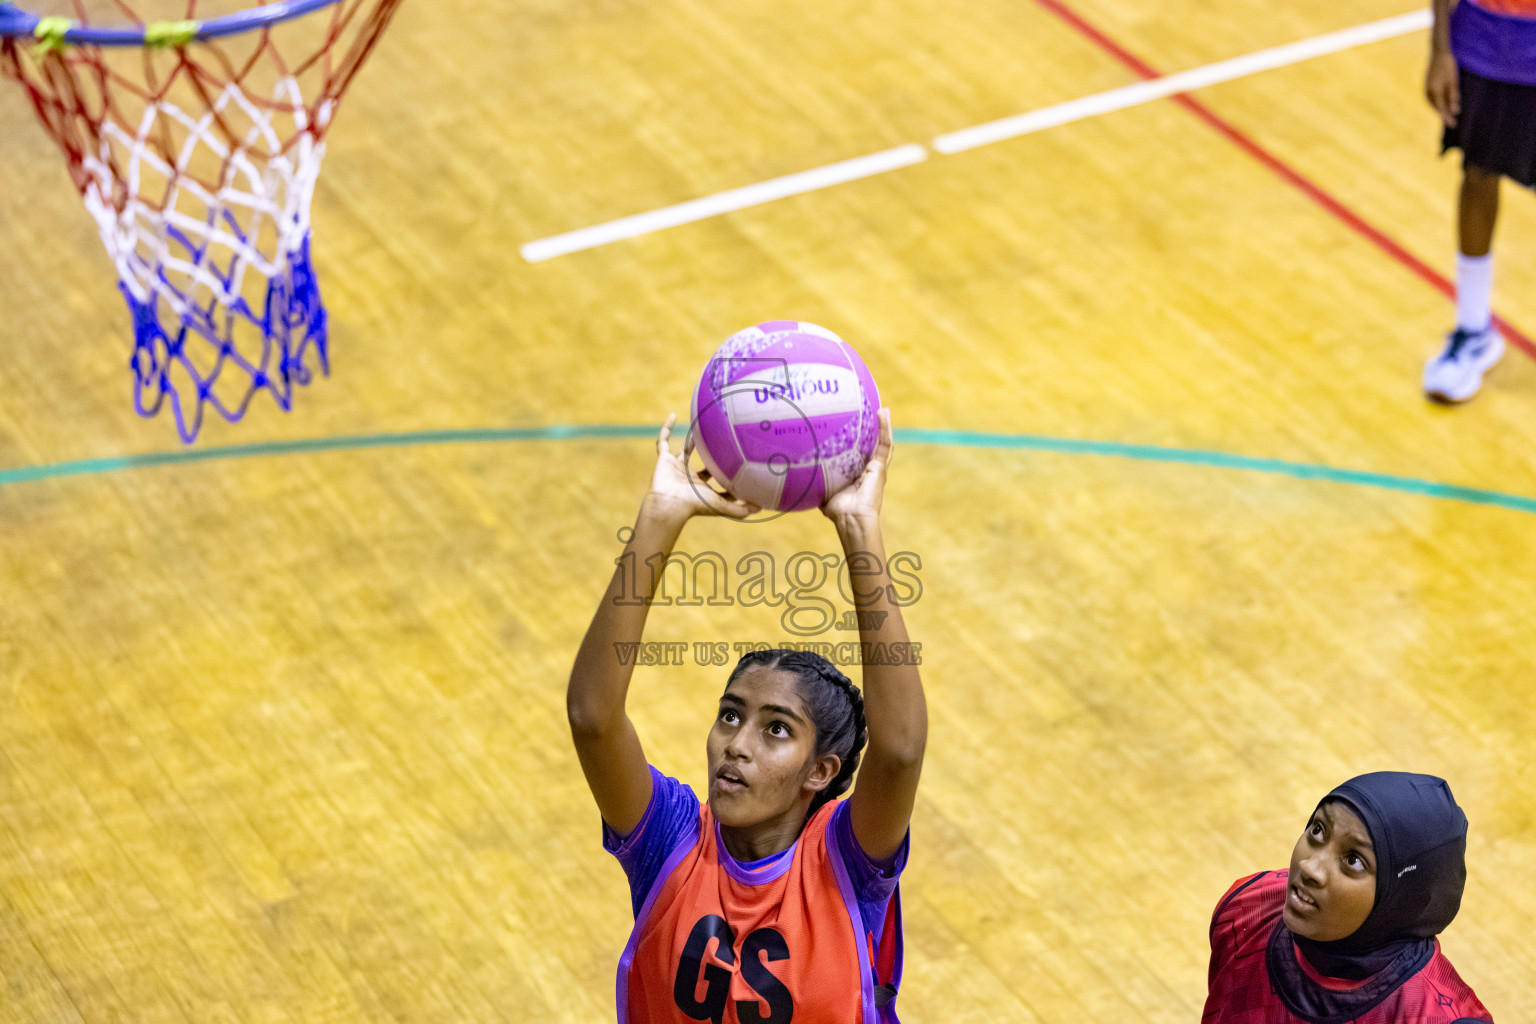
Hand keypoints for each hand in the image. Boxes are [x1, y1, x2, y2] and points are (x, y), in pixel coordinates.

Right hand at [644, 415, 759, 521]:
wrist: (670, 504)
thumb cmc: (695, 506)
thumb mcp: (722, 506)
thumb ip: (741, 510)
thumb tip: (761, 508)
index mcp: (702, 487)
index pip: (716, 478)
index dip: (726, 472)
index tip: (738, 462)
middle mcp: (689, 477)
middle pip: (701, 463)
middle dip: (711, 454)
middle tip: (723, 439)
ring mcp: (676, 467)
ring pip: (684, 450)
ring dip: (691, 440)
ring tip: (701, 425)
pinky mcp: (664, 459)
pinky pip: (662, 441)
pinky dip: (666, 429)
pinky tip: (673, 415)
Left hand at [821, 408, 892, 525]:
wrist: (851, 518)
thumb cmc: (837, 510)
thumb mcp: (825, 491)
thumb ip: (817, 482)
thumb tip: (800, 476)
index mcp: (857, 474)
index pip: (859, 453)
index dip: (858, 441)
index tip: (854, 425)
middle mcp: (869, 470)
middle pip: (872, 445)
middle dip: (873, 430)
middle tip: (872, 411)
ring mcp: (876, 467)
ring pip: (882, 442)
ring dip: (883, 425)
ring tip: (882, 409)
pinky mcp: (880, 466)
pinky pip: (884, 443)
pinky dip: (885, 428)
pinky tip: (884, 413)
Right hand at [1426, 50, 1458, 128]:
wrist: (1438, 54)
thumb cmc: (1448, 66)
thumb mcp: (1453, 81)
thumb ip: (1453, 97)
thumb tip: (1455, 112)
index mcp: (1435, 92)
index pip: (1442, 109)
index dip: (1447, 118)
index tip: (1453, 125)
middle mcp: (1428, 93)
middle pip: (1437, 108)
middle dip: (1444, 116)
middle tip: (1452, 124)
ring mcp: (1426, 90)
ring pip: (1434, 105)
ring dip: (1441, 111)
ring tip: (1448, 117)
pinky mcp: (1427, 88)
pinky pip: (1432, 99)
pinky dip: (1438, 104)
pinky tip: (1443, 106)